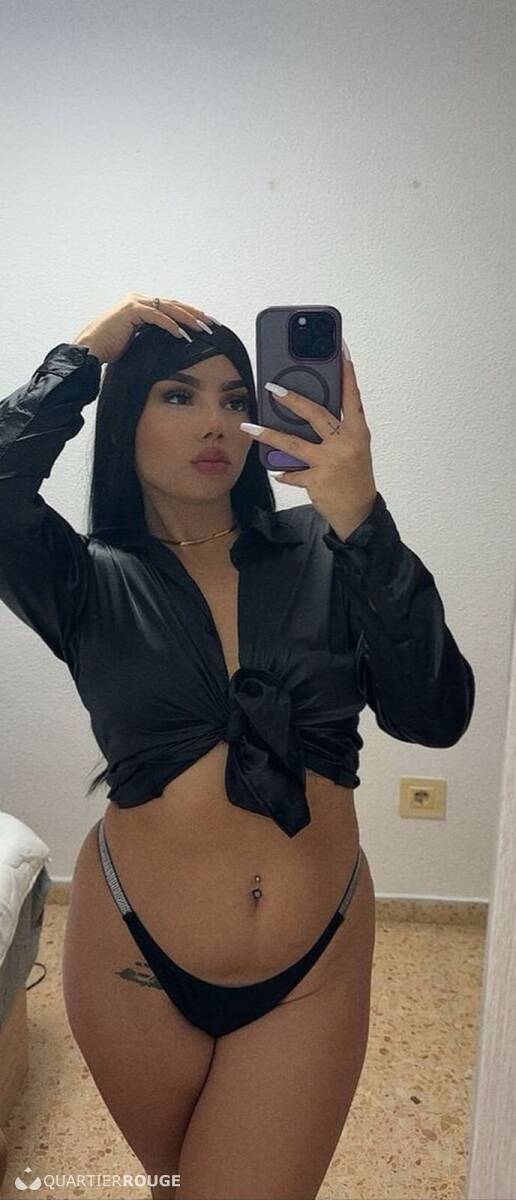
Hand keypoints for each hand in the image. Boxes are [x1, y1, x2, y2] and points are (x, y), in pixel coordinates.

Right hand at [70, 292, 217, 364]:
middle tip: (213, 324)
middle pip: (174, 305)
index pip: (171, 308)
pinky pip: (156, 317)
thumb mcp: (137, 342)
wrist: (89, 351)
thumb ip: (153, 336)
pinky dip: (170, 326)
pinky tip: (182, 335)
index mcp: (141, 306)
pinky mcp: (131, 311)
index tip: (207, 325)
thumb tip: (174, 344)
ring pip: (168, 308)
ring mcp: (134, 303)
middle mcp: (138, 300)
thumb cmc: (110, 351)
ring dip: (188, 319)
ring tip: (203, 329)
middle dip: (195, 314)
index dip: (190, 315)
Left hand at [240, 350, 377, 538]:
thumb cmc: (354, 477)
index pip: (352, 397)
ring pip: (293, 443)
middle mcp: (346, 444)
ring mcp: (331, 462)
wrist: (359, 513)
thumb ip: (335, 431)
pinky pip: (292, 472)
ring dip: (268, 434)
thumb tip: (305, 413)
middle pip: (315, 414)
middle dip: (292, 399)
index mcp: (358, 432)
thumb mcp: (353, 449)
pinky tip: (277, 470)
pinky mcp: (317, 480)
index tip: (340, 350)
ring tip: (249, 426)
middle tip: (271, 388)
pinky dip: (283, 471)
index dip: (347, 373)